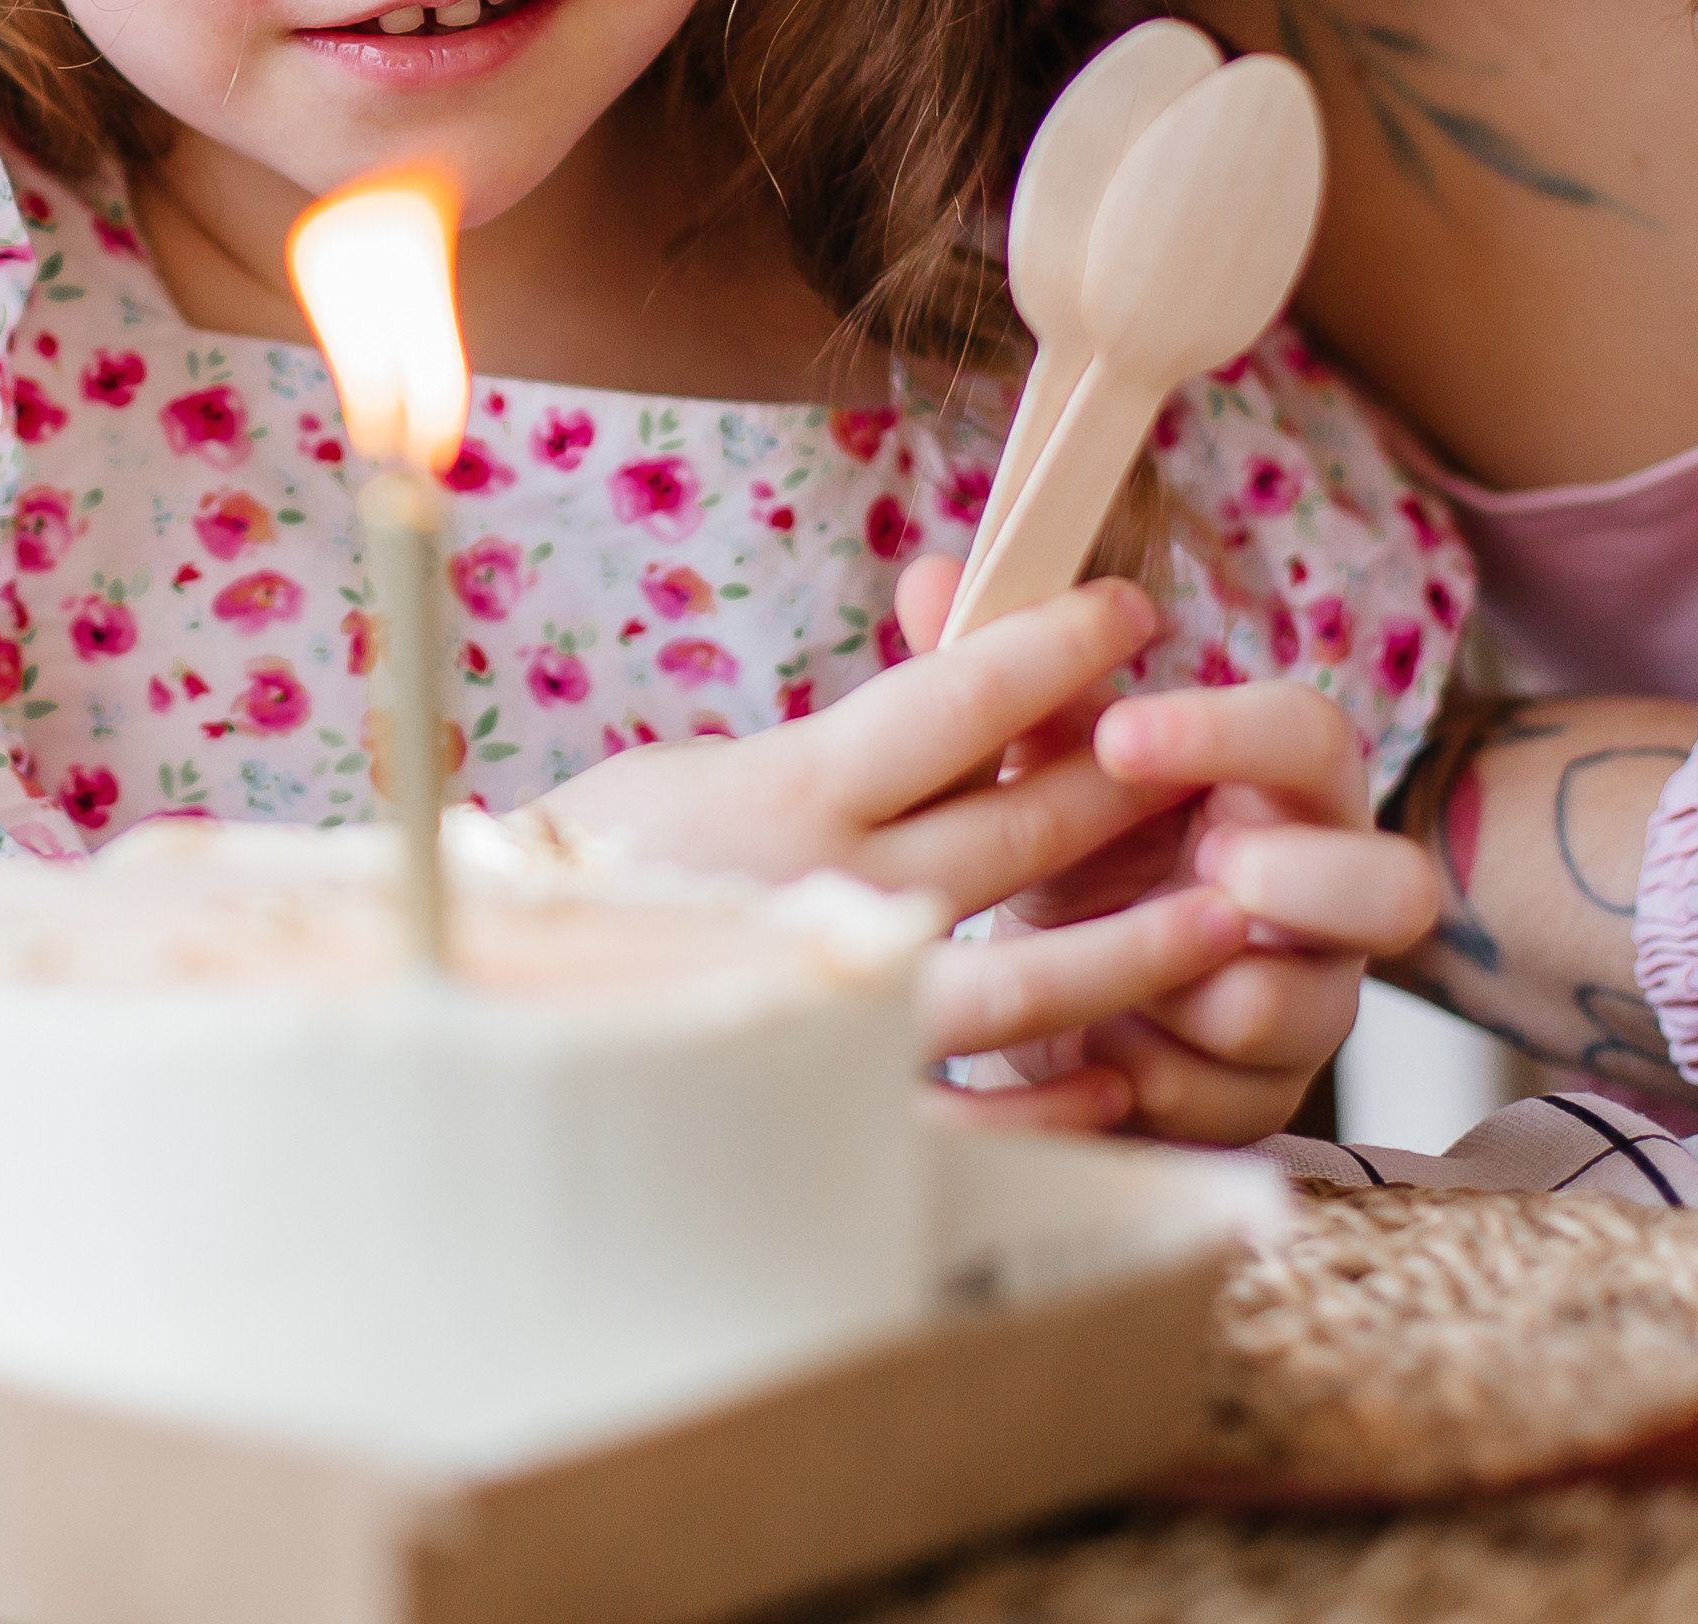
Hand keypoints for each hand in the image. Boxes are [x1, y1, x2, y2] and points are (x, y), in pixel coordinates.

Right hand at [539, 574, 1257, 1132]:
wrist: (488, 989)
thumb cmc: (593, 864)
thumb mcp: (704, 772)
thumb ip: (837, 745)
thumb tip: (961, 680)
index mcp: (792, 787)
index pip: (955, 697)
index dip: (1055, 646)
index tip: (1130, 607)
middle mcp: (826, 887)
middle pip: (1016, 825)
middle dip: (1129, 781)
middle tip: (1218, 747)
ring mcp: (836, 1004)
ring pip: (1017, 972)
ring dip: (1131, 941)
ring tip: (1229, 915)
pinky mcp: (824, 1105)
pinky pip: (960, 1111)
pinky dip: (1044, 1096)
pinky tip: (1116, 1072)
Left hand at [1027, 679, 1440, 1143]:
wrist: (1059, 976)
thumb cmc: (1077, 833)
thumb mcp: (1041, 756)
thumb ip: (1004, 674)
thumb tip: (925, 579)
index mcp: (1281, 783)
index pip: (1308, 735)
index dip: (1229, 733)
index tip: (1119, 734)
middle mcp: (1326, 894)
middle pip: (1402, 888)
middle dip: (1302, 879)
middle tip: (1204, 865)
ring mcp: (1311, 1003)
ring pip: (1316, 1011)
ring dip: (1199, 987)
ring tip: (1112, 969)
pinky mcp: (1269, 1097)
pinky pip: (1234, 1098)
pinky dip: (1150, 1071)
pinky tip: (1091, 1048)